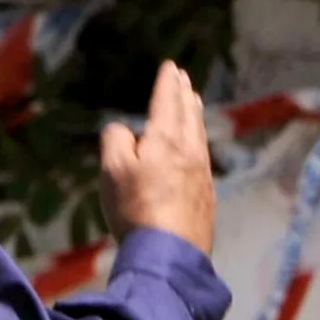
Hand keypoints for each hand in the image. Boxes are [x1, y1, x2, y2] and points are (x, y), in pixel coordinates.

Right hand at [101, 62, 215, 253]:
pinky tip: (198, 146)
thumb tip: (125, 130)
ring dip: (195, 115)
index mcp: (167, 140)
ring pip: (199, 135)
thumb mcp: (113, 169)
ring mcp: (203, 174)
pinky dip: (199, 139)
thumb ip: (116, 140)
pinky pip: (203, 155)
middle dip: (184, 94)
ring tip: (193, 102)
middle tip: (184, 78)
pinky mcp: (207, 195)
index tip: (171, 67)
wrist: (170, 252)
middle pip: (189, 115)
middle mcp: (190, 152)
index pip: (167, 102)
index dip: (167, 83)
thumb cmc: (136, 208)